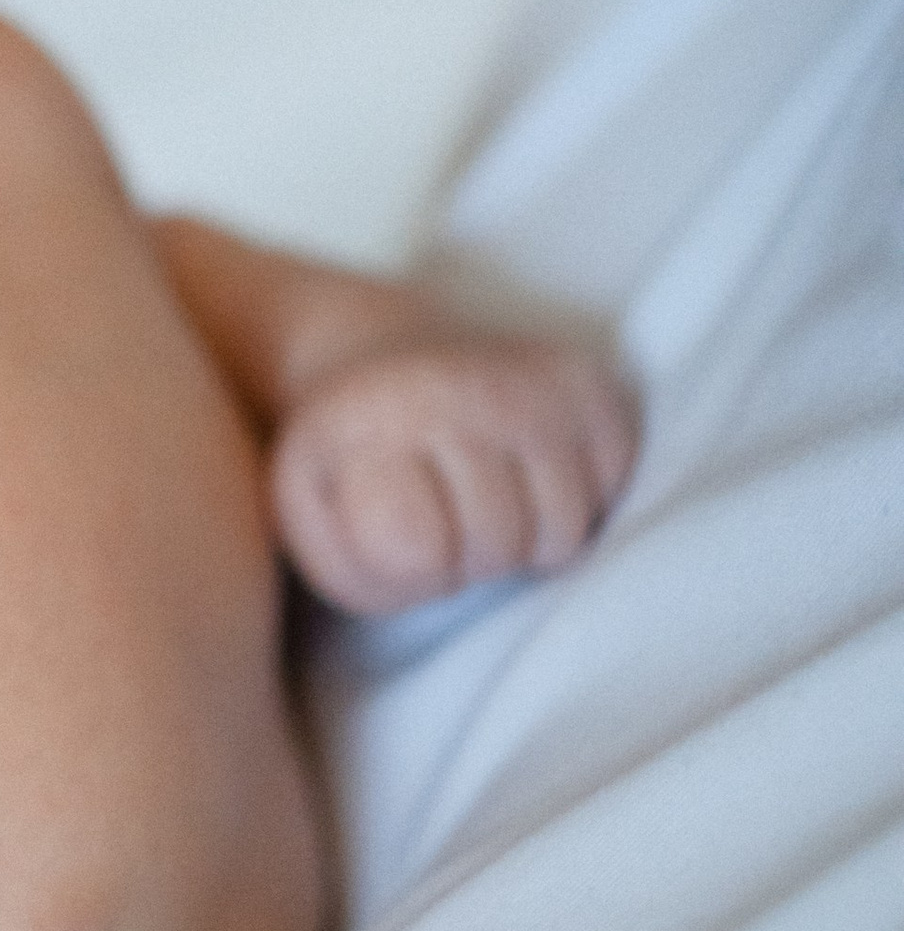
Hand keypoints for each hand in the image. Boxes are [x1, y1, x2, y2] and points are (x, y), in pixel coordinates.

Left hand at [269, 333, 640, 617]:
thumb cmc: (354, 472)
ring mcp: (526, 381)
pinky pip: (613, 491)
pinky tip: (532, 474)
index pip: (415, 546)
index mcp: (366, 420)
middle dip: (475, 555)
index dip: (414, 563)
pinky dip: (580, 502)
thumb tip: (428, 555)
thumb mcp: (317, 526)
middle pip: (499, 543)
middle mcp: (451, 386)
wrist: (390, 366)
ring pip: (565, 530)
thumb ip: (356, 564)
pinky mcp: (586, 384)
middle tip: (450, 516)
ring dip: (530, 538)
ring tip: (490, 500)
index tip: (398, 526)